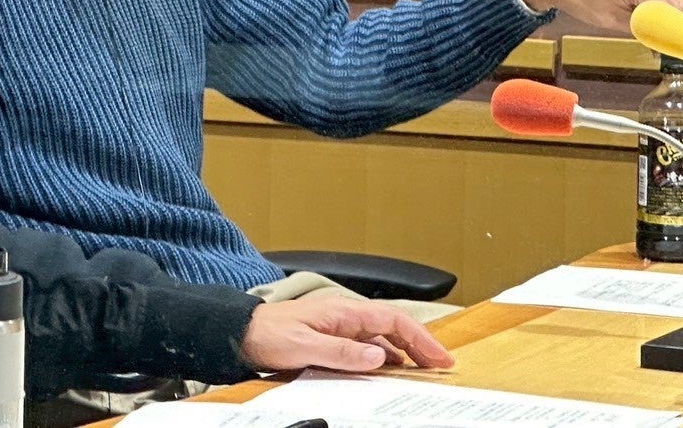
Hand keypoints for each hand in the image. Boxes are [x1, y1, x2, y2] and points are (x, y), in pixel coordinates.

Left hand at [238, 297, 454, 373]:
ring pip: (381, 336)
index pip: (393, 320)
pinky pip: (366, 346)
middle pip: (392, 327)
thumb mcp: (305, 347)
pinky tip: (387, 371)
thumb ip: (342, 351)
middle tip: (441, 366)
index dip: (421, 338)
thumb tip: (379, 355)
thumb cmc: (268, 334)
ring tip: (421, 371)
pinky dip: (384, 357)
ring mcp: (338, 326)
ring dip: (404, 352)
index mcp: (343, 312)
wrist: (241, 333)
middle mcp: (344, 316)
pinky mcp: (331, 338)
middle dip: (420, 344)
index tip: (440, 357)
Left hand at [513, 0, 682, 29]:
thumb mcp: (611, 20)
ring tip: (652, 28)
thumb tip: (663, 38)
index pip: (667, 8)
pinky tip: (645, 13)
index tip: (679, 47)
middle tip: (667, 42)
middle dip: (671, 22)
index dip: (674, 30)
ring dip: (663, 11)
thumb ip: (641, 28)